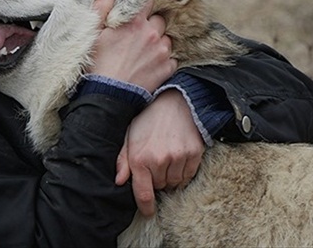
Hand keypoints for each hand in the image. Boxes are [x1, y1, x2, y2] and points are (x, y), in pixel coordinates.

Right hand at [88, 0, 176, 93]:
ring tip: (145, 52)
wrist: (108, 95)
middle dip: (151, 25)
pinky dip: (165, 60)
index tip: (142, 8)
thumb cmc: (98, 64)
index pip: (149, 0)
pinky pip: (172, 59)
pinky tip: (151, 65)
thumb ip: (101, 9)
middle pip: (160, 20)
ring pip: (167, 39)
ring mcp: (162, 51)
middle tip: (139, 35)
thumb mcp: (93, 33)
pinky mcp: (167, 68)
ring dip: (159, 43)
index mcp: (135, 22)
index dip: (145, 3)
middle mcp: (152, 34)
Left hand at [115, 90, 204, 216]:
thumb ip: (123, 160)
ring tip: (167, 157)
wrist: (174, 101)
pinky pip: (189, 176)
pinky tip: (178, 158)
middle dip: (157, 179)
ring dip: (171, 176)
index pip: (144, 194)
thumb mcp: (129, 136)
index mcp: (140, 158)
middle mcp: (159, 160)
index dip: (146, 207)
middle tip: (156, 161)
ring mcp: (178, 158)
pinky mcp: (194, 154)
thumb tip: (119, 181)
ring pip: (175, 183)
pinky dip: (184, 172)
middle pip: (160, 187)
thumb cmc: (148, 119)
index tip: (148, 211)